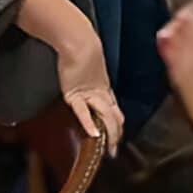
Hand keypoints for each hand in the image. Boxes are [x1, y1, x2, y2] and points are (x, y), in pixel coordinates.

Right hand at [56, 18, 124, 157]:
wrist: (78, 40)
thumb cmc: (81, 50)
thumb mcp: (88, 68)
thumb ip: (90, 79)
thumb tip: (87, 80)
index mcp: (102, 89)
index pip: (113, 111)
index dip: (116, 126)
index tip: (117, 140)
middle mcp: (99, 94)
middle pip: (111, 117)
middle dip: (114, 135)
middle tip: (113, 152)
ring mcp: (89, 94)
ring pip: (103, 116)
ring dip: (107, 133)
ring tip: (108, 148)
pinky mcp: (75, 93)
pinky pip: (83, 111)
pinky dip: (88, 123)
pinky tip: (94, 134)